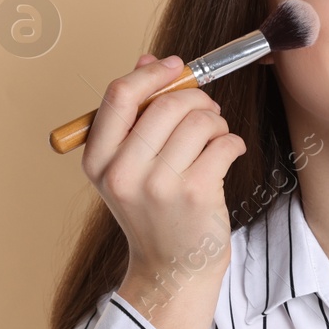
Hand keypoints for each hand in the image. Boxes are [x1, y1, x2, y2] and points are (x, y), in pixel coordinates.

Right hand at [83, 54, 244, 328]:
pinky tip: (226, 155)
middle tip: (207, 112)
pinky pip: (224, 143)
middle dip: (196, 99)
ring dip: (217, 123)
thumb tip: (149, 61)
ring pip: (200, 121)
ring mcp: (158, 186)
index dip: (153, 74)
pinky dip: (232, 143)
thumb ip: (135, 114)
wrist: (172, 267)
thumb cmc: (155, 210)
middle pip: (166, 104)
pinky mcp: (194, 194)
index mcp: (97, 160)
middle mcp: (122, 172)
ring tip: (215, 139)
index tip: (175, 66)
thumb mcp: (130, 165)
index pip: (119, 96)